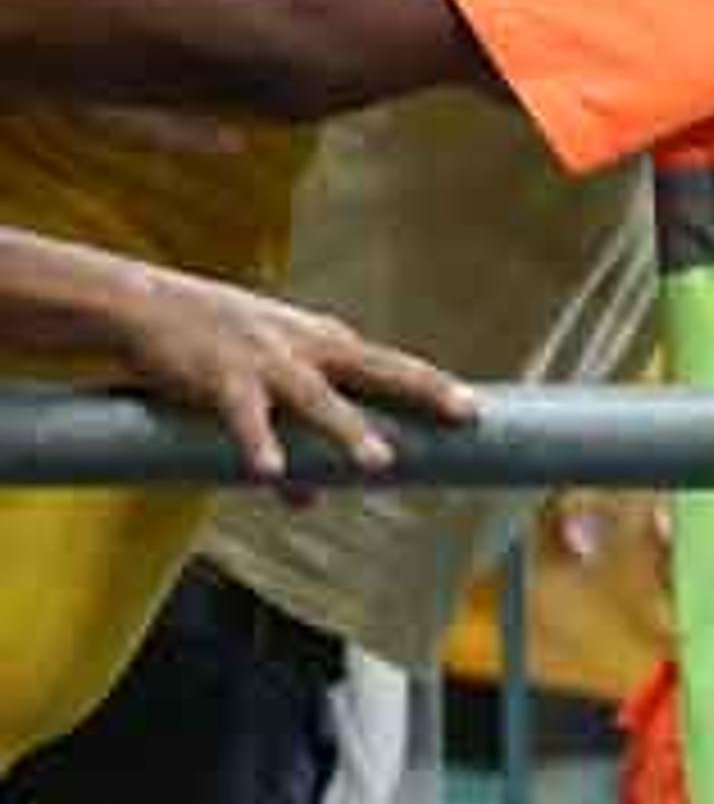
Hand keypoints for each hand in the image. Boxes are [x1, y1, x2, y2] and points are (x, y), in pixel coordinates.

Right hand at [73, 251, 478, 483]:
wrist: (144, 303)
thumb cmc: (214, 343)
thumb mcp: (263, 382)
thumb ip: (293, 438)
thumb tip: (311, 500)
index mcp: (324, 342)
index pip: (392, 365)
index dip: (435, 386)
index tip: (479, 410)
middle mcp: (305, 347)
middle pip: (379, 367)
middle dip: (425, 390)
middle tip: (468, 414)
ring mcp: (266, 361)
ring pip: (317, 398)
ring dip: (348, 430)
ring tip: (379, 465)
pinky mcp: (220, 378)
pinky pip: (244, 418)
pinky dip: (259, 445)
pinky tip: (272, 477)